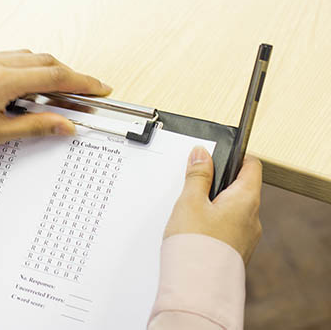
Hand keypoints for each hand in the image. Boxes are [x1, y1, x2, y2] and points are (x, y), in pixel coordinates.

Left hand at [0, 49, 111, 155]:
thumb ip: (35, 126)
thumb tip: (65, 126)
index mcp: (1, 79)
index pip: (54, 76)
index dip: (81, 82)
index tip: (100, 88)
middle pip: (43, 60)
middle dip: (68, 74)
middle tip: (85, 90)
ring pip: (25, 55)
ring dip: (46, 69)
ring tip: (58, 92)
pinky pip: (6, 57)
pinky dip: (25, 67)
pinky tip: (25, 87)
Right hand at [164, 146, 261, 264]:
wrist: (197, 287)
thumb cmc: (195, 245)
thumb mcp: (190, 201)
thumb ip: (197, 175)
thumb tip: (202, 154)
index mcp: (246, 199)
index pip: (251, 166)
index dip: (234, 156)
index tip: (214, 156)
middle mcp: (252, 218)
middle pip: (240, 188)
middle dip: (217, 183)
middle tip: (193, 185)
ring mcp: (246, 237)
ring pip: (232, 210)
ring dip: (213, 205)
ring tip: (189, 212)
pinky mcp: (236, 251)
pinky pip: (227, 229)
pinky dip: (213, 224)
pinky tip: (194, 231)